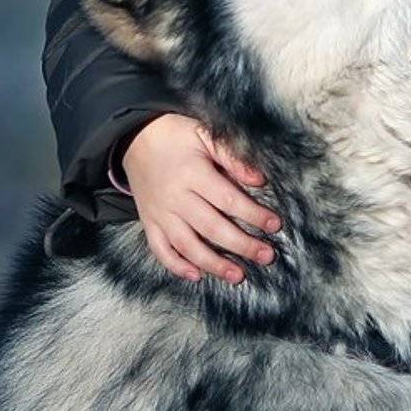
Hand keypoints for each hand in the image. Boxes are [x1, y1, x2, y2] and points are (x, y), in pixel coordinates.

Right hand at [121, 113, 281, 284]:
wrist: (135, 138)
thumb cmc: (177, 135)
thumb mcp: (205, 134)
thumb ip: (232, 156)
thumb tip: (259, 180)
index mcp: (192, 173)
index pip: (228, 199)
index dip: (253, 214)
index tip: (275, 225)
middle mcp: (175, 197)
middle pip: (211, 227)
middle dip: (242, 245)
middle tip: (266, 256)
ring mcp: (160, 213)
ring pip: (187, 245)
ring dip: (213, 264)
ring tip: (238, 276)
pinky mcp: (149, 223)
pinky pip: (160, 250)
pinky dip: (176, 266)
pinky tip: (196, 276)